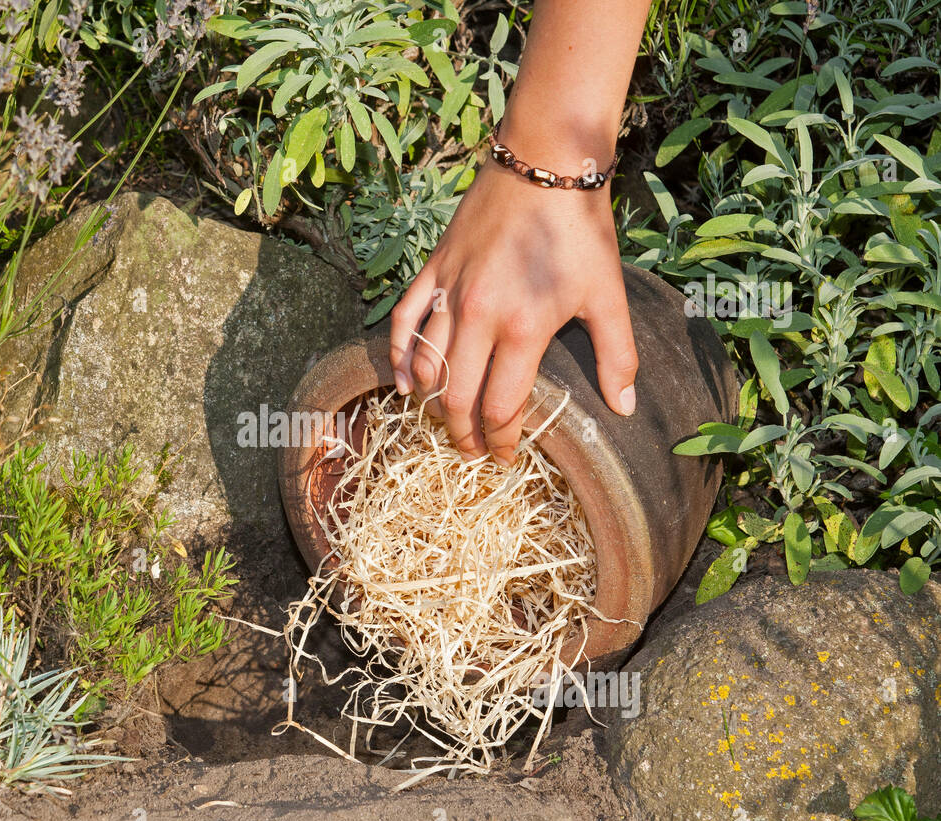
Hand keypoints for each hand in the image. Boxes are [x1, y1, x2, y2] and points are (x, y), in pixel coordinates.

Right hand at [388, 158, 638, 464]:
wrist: (545, 161)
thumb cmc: (581, 229)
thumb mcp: (607, 294)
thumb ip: (616, 356)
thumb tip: (625, 408)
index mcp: (522, 328)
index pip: (500, 407)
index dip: (500, 441)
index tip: (505, 457)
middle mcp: (478, 316)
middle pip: (456, 397)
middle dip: (462, 434)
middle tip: (472, 451)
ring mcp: (450, 293)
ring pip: (427, 365)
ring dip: (433, 403)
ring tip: (447, 422)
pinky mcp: (433, 270)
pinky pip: (403, 321)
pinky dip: (399, 356)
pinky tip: (405, 382)